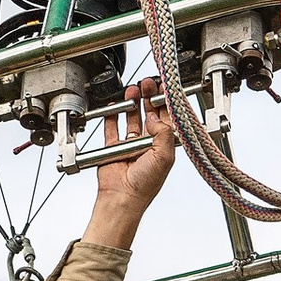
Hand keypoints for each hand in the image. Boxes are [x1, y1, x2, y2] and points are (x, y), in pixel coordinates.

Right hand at [87, 92, 175, 252]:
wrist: (122, 197)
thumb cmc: (145, 185)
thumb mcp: (164, 157)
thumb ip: (164, 133)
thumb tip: (156, 116)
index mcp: (164, 146)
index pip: (168, 119)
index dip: (166, 103)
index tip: (164, 88)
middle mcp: (149, 144)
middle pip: (150, 114)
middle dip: (149, 97)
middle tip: (148, 83)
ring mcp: (131, 145)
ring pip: (133, 117)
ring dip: (133, 102)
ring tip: (133, 90)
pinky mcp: (114, 147)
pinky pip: (112, 127)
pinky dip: (112, 114)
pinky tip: (115, 104)